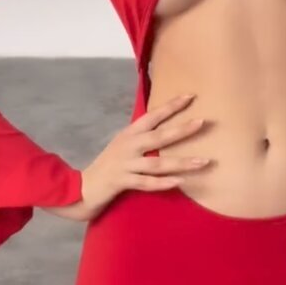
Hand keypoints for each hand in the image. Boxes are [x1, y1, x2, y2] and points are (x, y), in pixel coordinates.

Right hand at [80, 94, 210, 214]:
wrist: (82, 188)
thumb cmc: (108, 166)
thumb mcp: (123, 146)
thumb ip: (142, 137)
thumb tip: (167, 129)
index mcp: (129, 134)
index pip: (152, 116)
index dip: (171, 106)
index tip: (190, 96)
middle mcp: (128, 146)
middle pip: (159, 136)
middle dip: (182, 130)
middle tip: (202, 122)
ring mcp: (125, 164)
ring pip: (158, 163)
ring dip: (182, 162)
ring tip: (203, 161)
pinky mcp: (122, 182)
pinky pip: (146, 183)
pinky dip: (163, 183)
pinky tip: (179, 182)